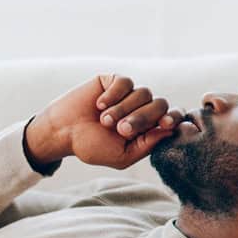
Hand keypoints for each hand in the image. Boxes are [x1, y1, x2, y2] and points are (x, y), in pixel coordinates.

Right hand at [26, 74, 184, 169]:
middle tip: (121, 130)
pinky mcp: (114, 81)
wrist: (63, 131)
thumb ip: (147, 145)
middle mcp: (142, 109)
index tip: (166, 123)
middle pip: (160, 104)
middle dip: (142, 118)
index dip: (174, 118)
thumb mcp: (122, 156)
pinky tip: (99, 105)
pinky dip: (113, 95)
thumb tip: (170, 130)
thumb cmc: (91, 146)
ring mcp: (129, 94)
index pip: (173, 118)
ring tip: (104, 121)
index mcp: (148, 128)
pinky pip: (125, 82)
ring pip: (143, 93)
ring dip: (123, 109)